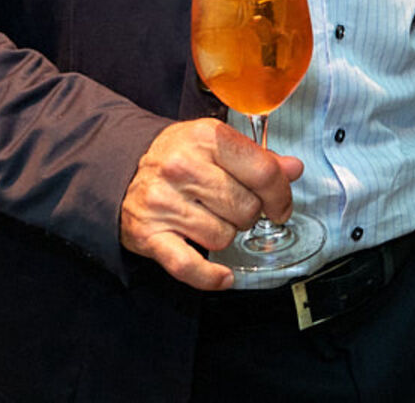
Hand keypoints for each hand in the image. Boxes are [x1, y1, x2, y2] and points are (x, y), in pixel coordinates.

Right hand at [118, 118, 303, 289]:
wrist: (121, 172)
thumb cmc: (178, 157)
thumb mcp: (216, 145)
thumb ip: (258, 158)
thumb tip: (293, 169)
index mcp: (206, 137)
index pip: (263, 172)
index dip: (280, 195)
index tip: (280, 206)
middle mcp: (182, 167)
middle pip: (246, 208)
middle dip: (248, 213)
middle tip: (233, 207)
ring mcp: (162, 202)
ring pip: (223, 237)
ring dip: (224, 234)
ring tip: (209, 219)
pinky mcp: (148, 235)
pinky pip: (188, 266)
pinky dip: (209, 276)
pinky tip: (223, 276)